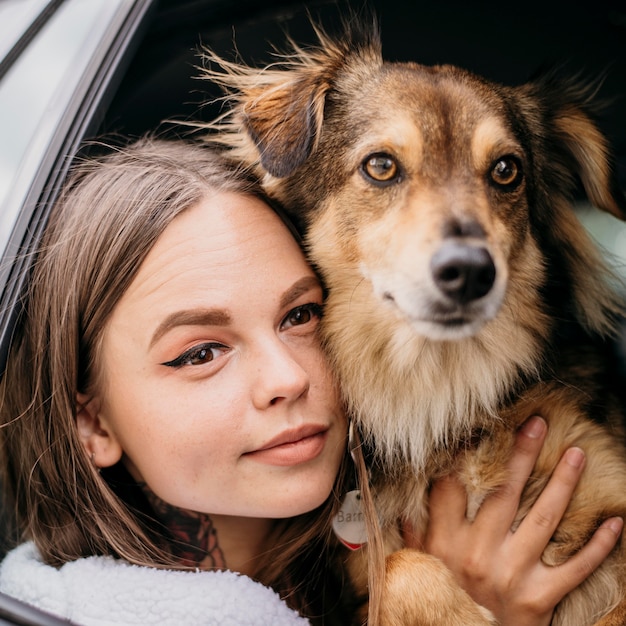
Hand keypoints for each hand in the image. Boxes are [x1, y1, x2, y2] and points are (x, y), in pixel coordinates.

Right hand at [411, 416, 622, 625]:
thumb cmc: (442, 603)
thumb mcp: (420, 567)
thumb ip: (414, 534)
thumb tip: (409, 501)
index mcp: (445, 542)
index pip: (452, 486)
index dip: (464, 453)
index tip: (480, 429)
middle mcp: (477, 553)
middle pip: (504, 492)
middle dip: (522, 455)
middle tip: (538, 424)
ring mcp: (511, 575)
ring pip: (542, 519)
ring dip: (562, 485)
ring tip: (576, 455)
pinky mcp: (538, 600)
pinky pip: (573, 568)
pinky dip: (597, 546)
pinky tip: (614, 522)